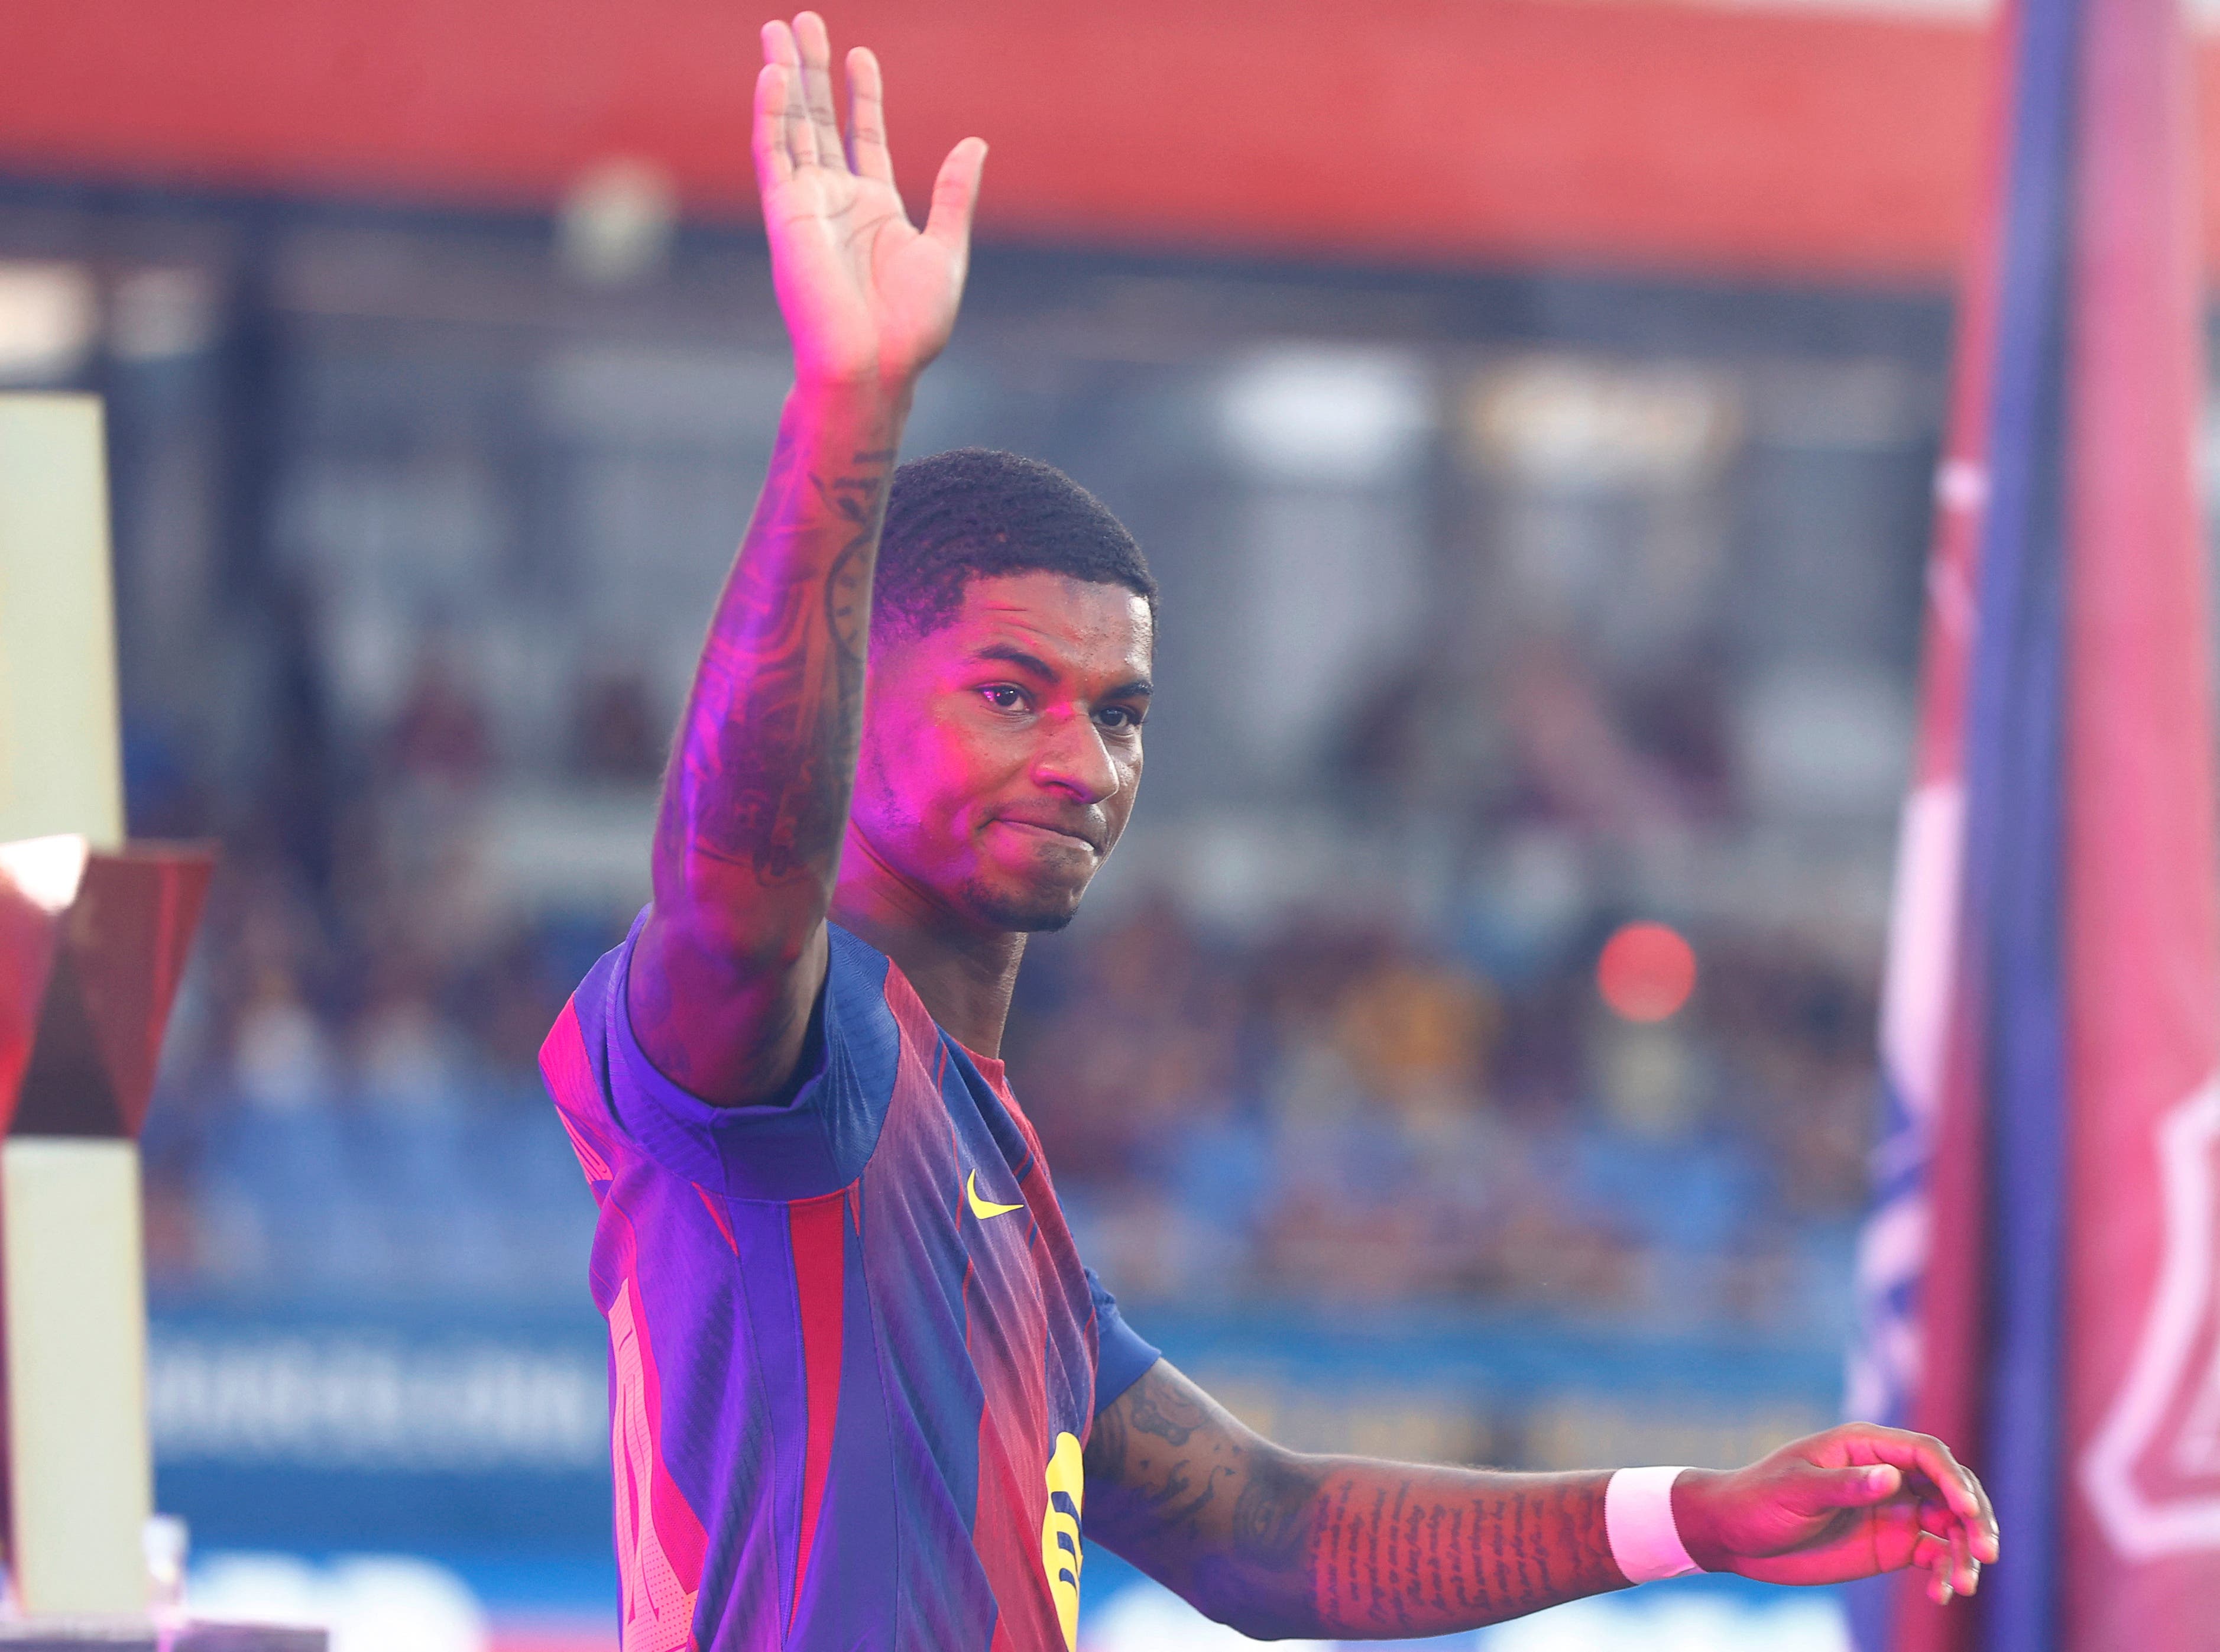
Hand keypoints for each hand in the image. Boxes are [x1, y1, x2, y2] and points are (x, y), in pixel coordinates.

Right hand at [752, 12, 985, 388]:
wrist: (874, 365)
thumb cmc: (911, 326)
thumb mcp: (945, 249)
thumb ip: (955, 194)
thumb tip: (975, 144)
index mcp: (876, 210)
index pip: (865, 138)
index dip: (863, 96)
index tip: (861, 55)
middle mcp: (836, 202)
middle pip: (820, 122)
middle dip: (813, 72)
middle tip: (802, 22)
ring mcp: (807, 206)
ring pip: (791, 128)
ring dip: (784, 78)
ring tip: (778, 30)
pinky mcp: (784, 215)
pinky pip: (772, 154)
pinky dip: (770, 113)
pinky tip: (772, 75)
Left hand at [1673, 1424, 2000, 1603]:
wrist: (1736, 1536)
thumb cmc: (1758, 1501)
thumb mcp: (1796, 1491)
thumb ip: (1844, 1486)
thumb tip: (1892, 1478)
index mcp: (1865, 1447)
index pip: (1927, 1453)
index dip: (1953, 1479)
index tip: (1968, 1513)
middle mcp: (1888, 1474)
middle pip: (1951, 1487)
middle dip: (1975, 1516)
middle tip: (1986, 1552)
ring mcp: (1893, 1509)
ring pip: (1951, 1523)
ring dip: (1966, 1550)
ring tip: (1963, 1583)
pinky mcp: (1892, 1543)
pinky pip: (1934, 1554)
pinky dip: (1946, 1571)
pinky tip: (1941, 1593)